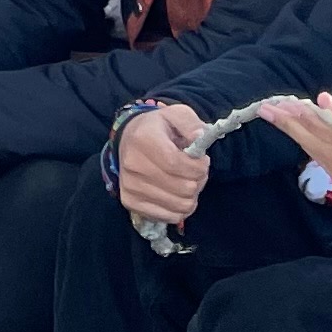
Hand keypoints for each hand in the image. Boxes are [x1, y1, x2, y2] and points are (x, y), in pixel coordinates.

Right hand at [113, 102, 211, 226]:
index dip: (198, 167)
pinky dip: (179, 209)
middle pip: (182, 188)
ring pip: (179, 206)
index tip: (203, 161)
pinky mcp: (130, 202)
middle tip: (195, 171)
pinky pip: (168, 217)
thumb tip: (200, 138)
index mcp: (143, 139)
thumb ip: (192, 124)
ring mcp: (129, 185)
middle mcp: (132, 164)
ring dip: (191, 196)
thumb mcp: (177, 115)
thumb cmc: (158, 128)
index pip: (176, 164)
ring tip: (186, 181)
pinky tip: (176, 195)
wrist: (129, 139)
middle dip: (198, 181)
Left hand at [267, 93, 331, 215]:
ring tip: (285, 122)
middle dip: (298, 130)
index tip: (285, 105)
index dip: (310, 121)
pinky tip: (311, 143)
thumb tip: (323, 104)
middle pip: (329, 154)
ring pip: (330, 168)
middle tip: (271, 110)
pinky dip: (324, 160)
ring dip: (306, 144)